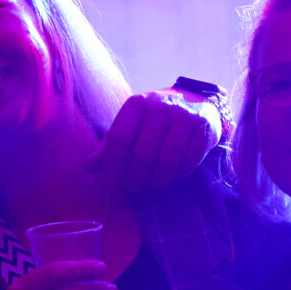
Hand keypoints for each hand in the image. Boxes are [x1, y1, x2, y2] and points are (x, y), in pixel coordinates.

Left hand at [87, 91, 216, 188]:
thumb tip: (87, 167)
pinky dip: (178, 174)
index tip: (111, 181)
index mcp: (137, 103)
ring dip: (157, 180)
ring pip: (167, 160)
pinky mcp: (203, 127)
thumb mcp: (130, 126)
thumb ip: (110, 146)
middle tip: (133, 187)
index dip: (113, 165)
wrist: (196, 102)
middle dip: (135, 178)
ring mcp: (184, 115)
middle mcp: (161, 105)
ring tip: (151, 184)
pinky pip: (189, 161)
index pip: (120, 138)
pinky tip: (171, 176)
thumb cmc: (155, 119)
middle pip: (143, 154)